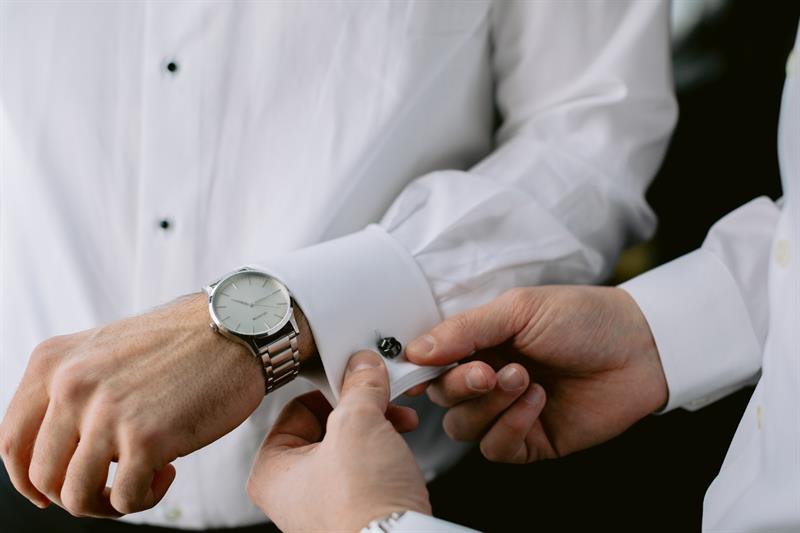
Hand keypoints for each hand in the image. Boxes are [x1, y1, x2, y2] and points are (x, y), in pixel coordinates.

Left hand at [0, 293, 316, 516]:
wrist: (237, 328)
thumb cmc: (183, 342)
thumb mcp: (107, 350)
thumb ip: (75, 388)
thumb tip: (61, 450)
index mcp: (54, 362)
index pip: (11, 440)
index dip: (26, 479)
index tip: (48, 492)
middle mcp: (71, 385)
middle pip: (42, 474)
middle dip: (72, 495)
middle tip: (108, 488)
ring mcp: (106, 412)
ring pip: (76, 495)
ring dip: (106, 503)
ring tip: (140, 483)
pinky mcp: (146, 438)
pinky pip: (124, 498)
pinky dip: (143, 499)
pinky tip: (168, 473)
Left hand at [247, 351, 430, 532]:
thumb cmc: (360, 505)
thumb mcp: (358, 424)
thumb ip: (360, 386)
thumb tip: (363, 366)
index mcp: (271, 470)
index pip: (298, 407)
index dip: (332, 390)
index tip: (357, 379)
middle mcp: (292, 491)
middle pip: (327, 425)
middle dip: (362, 410)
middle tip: (383, 401)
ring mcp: (324, 504)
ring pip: (351, 445)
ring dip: (378, 429)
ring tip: (399, 424)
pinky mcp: (355, 511)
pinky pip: (366, 468)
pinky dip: (385, 453)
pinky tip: (401, 449)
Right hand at [406, 286, 667, 463]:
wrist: (639, 346)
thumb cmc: (581, 318)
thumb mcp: (518, 310)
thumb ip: (465, 330)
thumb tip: (415, 350)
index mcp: (479, 345)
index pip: (432, 365)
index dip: (420, 370)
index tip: (419, 367)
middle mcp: (487, 380)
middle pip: (443, 400)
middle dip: (460, 387)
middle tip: (490, 371)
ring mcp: (508, 412)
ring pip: (464, 428)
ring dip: (488, 406)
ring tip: (523, 378)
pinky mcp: (532, 441)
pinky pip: (497, 449)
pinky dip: (510, 426)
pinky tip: (537, 401)